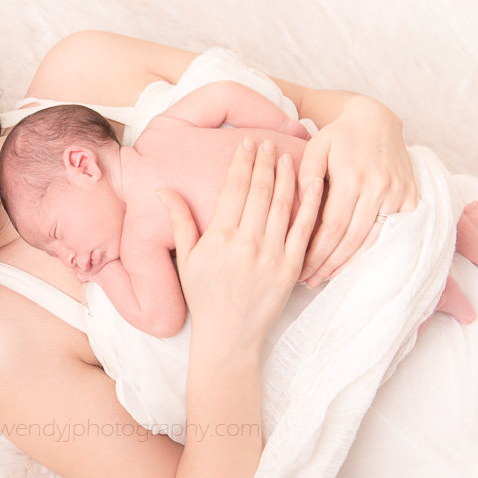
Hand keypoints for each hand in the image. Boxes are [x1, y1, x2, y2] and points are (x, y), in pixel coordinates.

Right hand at [157, 138, 324, 354]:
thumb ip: (179, 220)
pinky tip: (315, 182)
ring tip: (286, 155)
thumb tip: (162, 189)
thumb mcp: (186, 258)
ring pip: (283, 203)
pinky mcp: (291, 266)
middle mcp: (246, 241)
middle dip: (263, 161)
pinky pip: (304, 228)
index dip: (242, 161)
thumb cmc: (204, 297)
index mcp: (219, 236)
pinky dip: (311, 203)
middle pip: (259, 189)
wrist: (229, 335)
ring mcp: (272, 254)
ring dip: (286, 175)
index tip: (247, 143)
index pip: (234, 187)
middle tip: (266, 142)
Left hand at [296, 97, 417, 286]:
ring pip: (374, 239)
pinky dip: (373, 251)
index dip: (316, 251)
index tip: (300, 268)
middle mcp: (379, 187)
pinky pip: (392, 233)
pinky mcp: (411, 196)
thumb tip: (295, 210)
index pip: (333, 226)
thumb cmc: (338, 136)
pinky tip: (353, 264)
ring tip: (326, 278)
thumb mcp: (315, 148)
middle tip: (309, 282)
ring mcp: (399, 193)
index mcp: (353, 177)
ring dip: (349, 263)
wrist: (376, 119)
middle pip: (352, 239)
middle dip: (329, 264)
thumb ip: (303, 178)